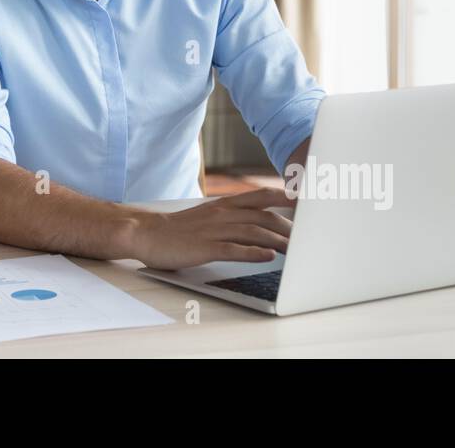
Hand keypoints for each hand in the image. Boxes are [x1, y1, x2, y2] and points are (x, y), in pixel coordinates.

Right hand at [131, 187, 296, 269]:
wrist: (147, 233)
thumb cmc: (179, 229)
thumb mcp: (207, 216)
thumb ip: (231, 217)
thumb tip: (255, 225)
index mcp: (223, 205)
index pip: (260, 197)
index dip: (284, 198)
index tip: (307, 202)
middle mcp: (222, 214)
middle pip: (263, 217)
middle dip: (288, 227)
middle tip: (308, 238)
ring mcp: (214, 230)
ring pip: (253, 232)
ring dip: (277, 241)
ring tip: (297, 251)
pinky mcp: (205, 248)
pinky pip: (233, 249)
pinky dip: (253, 252)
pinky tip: (268, 257)